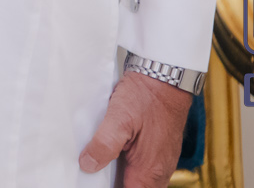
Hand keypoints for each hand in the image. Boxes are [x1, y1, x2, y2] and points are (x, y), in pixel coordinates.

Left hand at [78, 71, 193, 185]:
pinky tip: (110, 155)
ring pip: (137, 180)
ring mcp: (160, 161)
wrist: (166, 76)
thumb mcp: (118, 118)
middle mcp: (158, 171)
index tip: (91, 182)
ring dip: (118, 177)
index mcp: (149, 171)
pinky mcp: (158, 150)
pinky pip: (141, 168)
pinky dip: (125, 166)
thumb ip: (104, 145)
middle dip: (112, 184)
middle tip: (90, 175)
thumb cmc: (146, 96)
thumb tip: (87, 165)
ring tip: (96, 166)